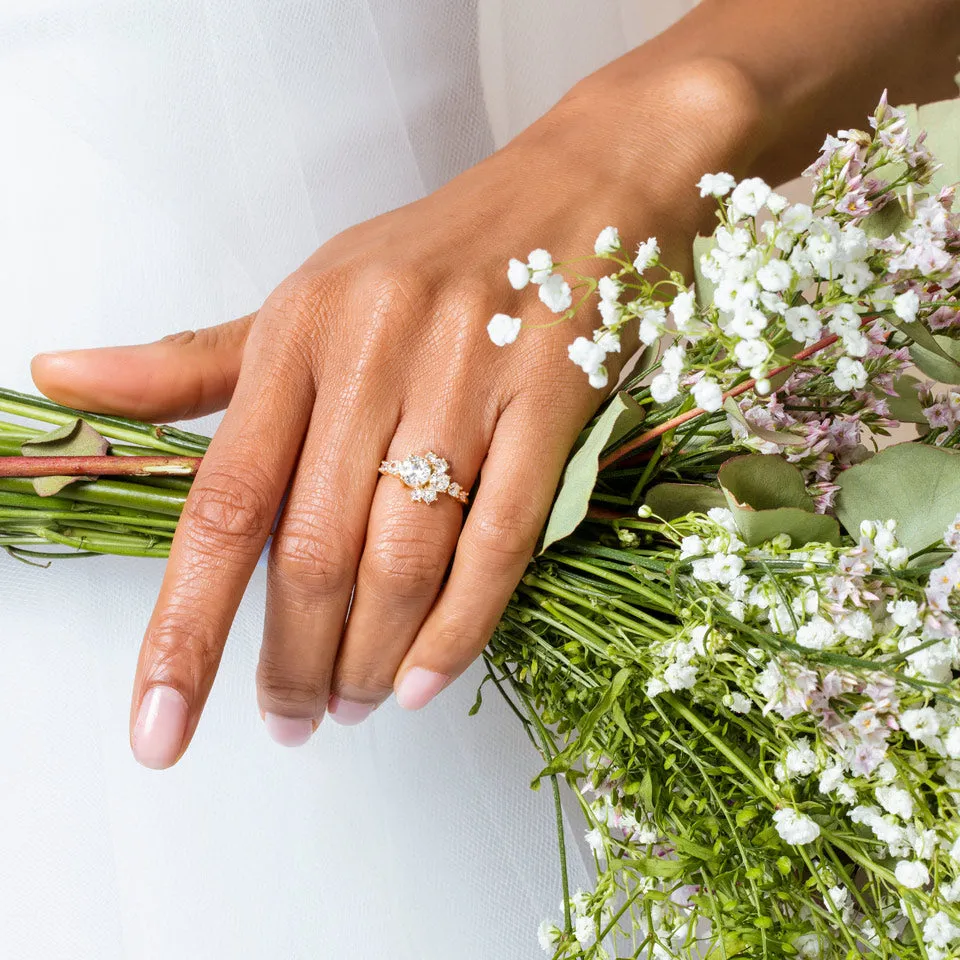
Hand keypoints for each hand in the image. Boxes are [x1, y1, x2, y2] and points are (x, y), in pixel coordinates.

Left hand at [32, 59, 758, 766]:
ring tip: (355, 703)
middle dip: (293, 663)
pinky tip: (425, 680)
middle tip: (292, 717)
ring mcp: (471, 375)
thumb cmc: (436, 256)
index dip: (183, 630)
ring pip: (405, 557)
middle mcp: (374, 353)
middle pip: (314, 552)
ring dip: (371, 657)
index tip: (161, 727)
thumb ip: (195, 363)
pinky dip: (460, 626)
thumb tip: (61, 379)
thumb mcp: (307, 297)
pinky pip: (500, 538)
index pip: (221, 504)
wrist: (583, 190)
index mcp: (299, 331)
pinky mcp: (554, 396)